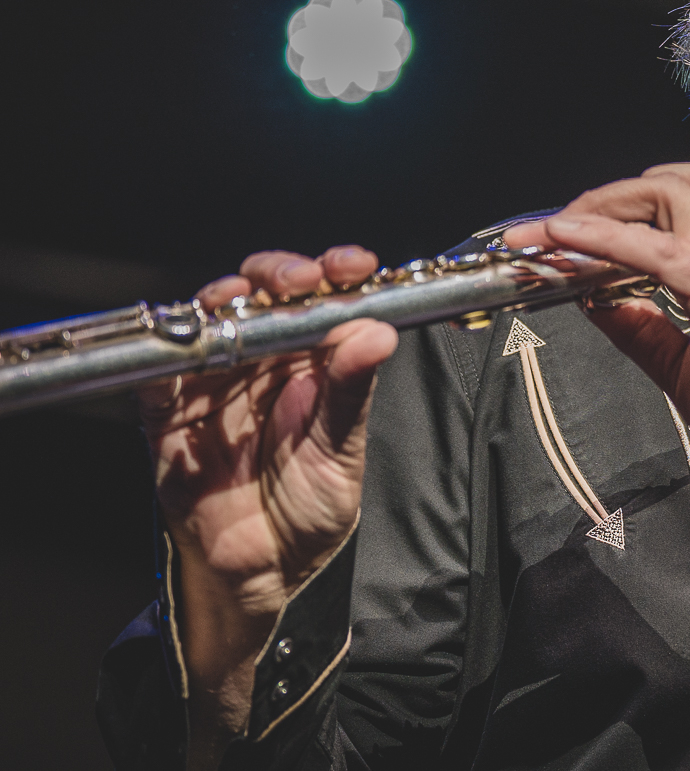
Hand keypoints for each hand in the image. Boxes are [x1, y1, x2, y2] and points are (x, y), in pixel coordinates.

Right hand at [138, 246, 395, 755]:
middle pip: (267, 293)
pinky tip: (191, 338)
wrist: (260, 574)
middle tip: (300, 278)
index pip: (325, 301)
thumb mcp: (339, 454)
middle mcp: (266, 361)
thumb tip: (377, 333)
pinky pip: (159, 369)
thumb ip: (351, 394)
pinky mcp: (168, 410)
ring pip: (212, 317)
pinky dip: (169, 348)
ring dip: (225, 298)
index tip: (353, 265)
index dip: (336, 274)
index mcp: (317, 364)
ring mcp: (216, 380)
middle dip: (282, 273)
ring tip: (245, 298)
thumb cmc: (309, 512)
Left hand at [504, 161, 689, 533]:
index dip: (621, 211)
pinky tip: (565, 240)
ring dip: (602, 204)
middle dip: (606, 195)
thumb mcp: (685, 371)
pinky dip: (601, 237)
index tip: (567, 237)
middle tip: (556, 229)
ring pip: (665, 193)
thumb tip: (594, 302)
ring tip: (556, 232)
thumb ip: (644, 333)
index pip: (681, 206)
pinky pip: (652, 246)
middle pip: (673, 182)